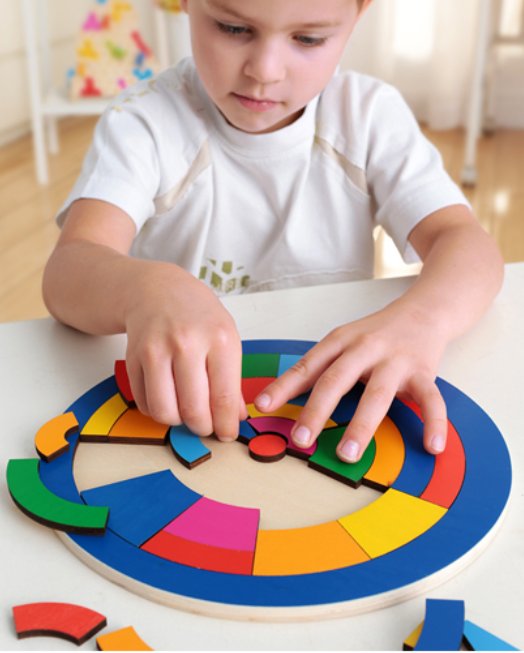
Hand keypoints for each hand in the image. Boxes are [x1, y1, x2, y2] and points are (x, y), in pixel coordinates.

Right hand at [124, 263, 246, 439]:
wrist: (157, 290)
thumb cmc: (198, 316)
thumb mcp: (226, 338)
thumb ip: (232, 379)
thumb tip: (234, 418)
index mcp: (219, 339)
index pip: (223, 397)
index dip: (225, 425)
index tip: (227, 434)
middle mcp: (186, 344)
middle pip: (193, 410)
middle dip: (202, 428)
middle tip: (206, 426)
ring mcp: (156, 351)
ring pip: (164, 412)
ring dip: (177, 422)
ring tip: (186, 412)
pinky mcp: (132, 359)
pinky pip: (144, 403)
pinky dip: (157, 410)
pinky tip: (168, 398)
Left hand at [254, 302, 448, 461]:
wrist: (425, 310)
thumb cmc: (375, 333)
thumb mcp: (343, 341)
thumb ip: (318, 367)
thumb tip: (275, 398)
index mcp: (340, 341)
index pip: (307, 366)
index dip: (283, 387)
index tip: (262, 408)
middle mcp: (365, 348)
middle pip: (337, 380)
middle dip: (316, 411)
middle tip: (300, 440)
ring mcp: (396, 360)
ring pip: (378, 395)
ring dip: (362, 426)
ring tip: (348, 454)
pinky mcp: (425, 372)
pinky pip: (431, 400)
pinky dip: (433, 424)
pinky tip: (431, 447)